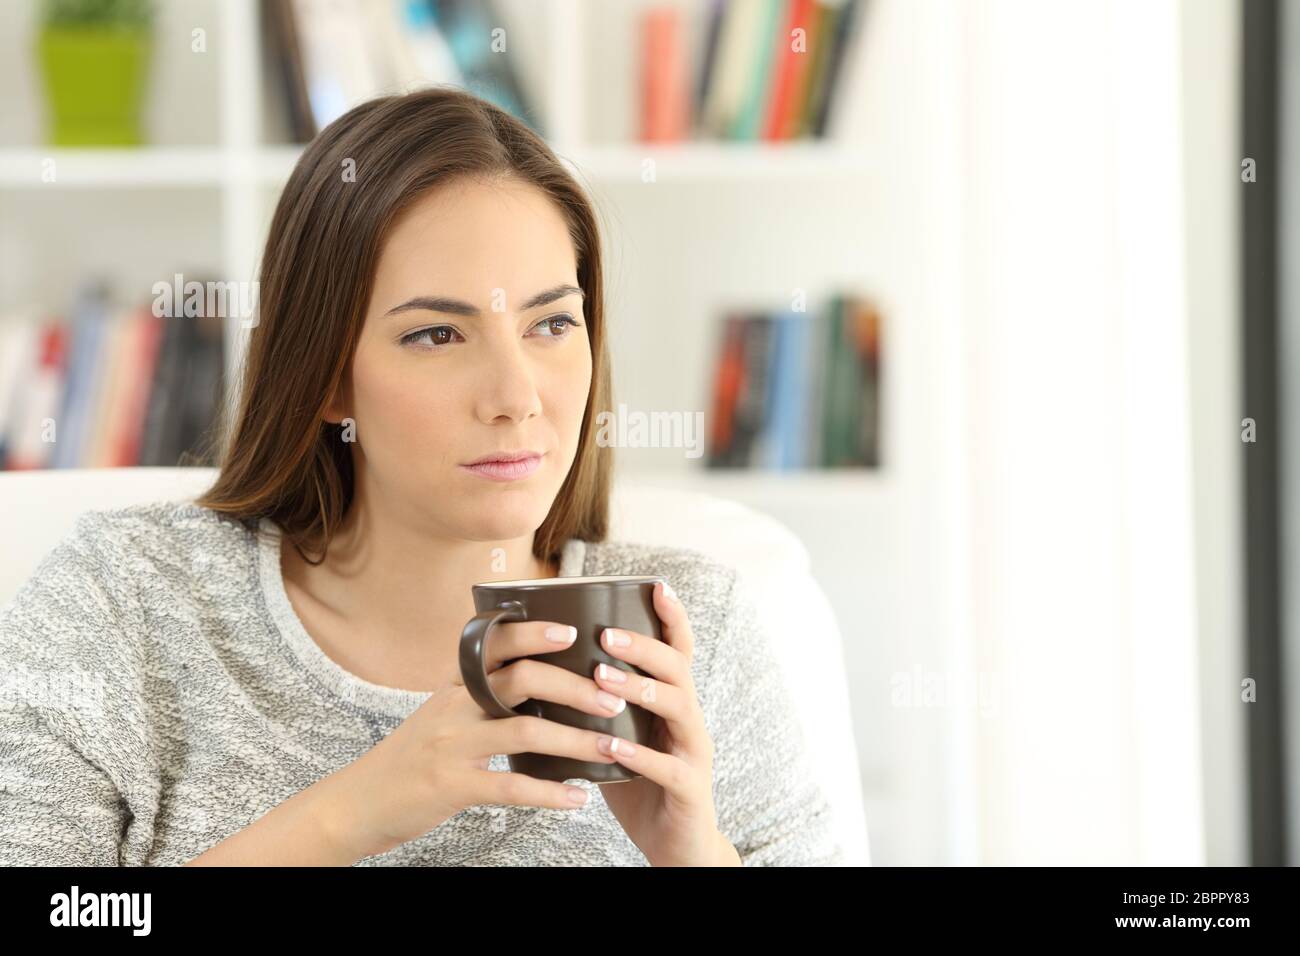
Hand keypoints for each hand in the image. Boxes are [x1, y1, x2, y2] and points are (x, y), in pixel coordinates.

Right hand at [316, 619, 621, 861]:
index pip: (495, 644)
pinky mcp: (452, 786)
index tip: (572, 632)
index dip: (534, 633)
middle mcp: (453, 707)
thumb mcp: (440, 715)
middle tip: (612, 697)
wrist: (357, 802)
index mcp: (454, 686)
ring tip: (609, 746)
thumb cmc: (410, 758)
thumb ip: (479, 696)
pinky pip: (510, 786)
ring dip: (574, 739)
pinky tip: (577, 797)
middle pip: (521, 679)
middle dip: (574, 686)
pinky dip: (550, 792)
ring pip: (525, 730)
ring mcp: (452, 746)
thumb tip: (536, 681)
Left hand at [593, 580, 737, 865]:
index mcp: (673, 703)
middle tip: (607, 634)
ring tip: (603, 677)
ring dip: (640, 688)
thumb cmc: (640, 786)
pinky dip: (640, 753)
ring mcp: (694, 753)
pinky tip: (614, 744)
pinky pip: (669, 767)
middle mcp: (689, 720)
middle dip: (644, 646)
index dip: (672, 618)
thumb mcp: (620, 736)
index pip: (678, 651)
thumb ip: (598, 708)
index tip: (656, 585)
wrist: (676, 847)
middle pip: (679, 669)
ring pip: (679, 708)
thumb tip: (544, 673)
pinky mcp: (689, 789)